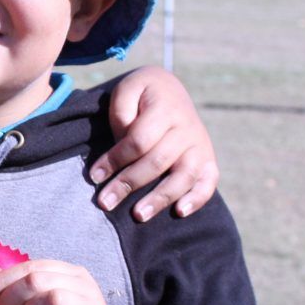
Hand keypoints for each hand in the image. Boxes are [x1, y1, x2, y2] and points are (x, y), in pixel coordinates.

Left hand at [91, 66, 219, 221]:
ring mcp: (200, 145)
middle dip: (128, 184)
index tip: (94, 176)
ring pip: (184, 175)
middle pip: (157, 161)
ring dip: (160, 197)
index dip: (115, 160)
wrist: (170, 89)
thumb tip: (122, 142)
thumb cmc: (141, 95)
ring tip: (138, 215)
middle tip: (105, 202)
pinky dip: (198, 198)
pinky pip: (209, 181)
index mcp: (165, 109)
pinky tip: (179, 212)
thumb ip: (122, 113)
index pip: (138, 141)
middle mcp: (186, 128)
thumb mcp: (126, 90)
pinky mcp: (207, 159)